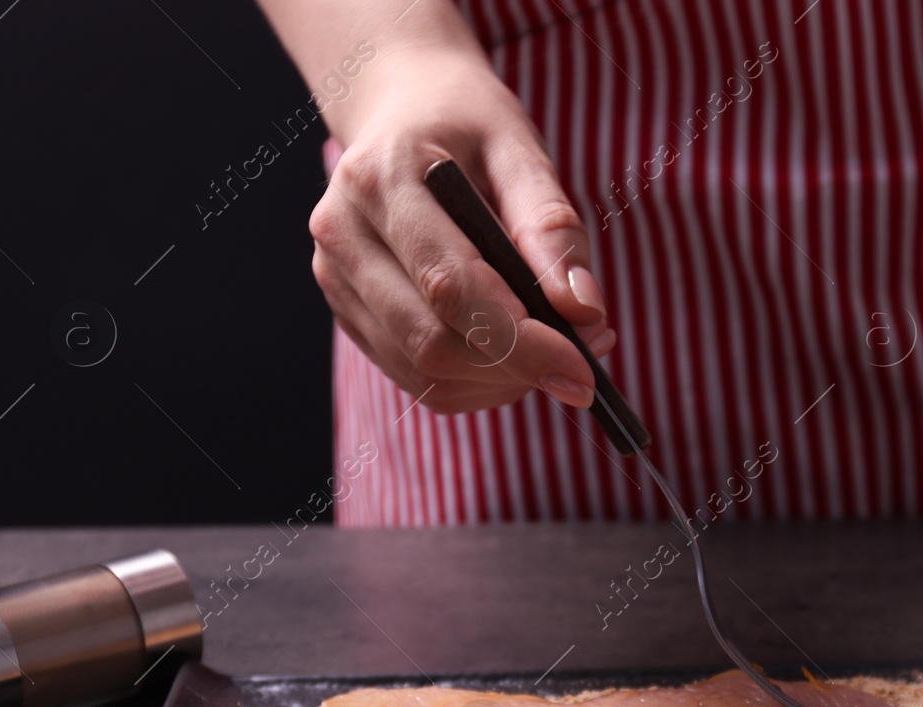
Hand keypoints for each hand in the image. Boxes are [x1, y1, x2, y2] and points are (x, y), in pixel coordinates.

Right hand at [308, 37, 614, 413]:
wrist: (399, 108)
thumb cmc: (465, 123)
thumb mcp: (518, 146)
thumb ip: (551, 225)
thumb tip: (584, 310)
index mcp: (381, 180)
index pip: (451, 286)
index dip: (522, 342)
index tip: (583, 371)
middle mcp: (343, 234)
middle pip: (434, 343)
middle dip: (520, 366)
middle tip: (587, 356)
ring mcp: (335, 278)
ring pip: (426, 372)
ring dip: (502, 381)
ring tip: (555, 348)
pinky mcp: (346, 310)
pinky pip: (417, 376)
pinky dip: (477, 381)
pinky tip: (513, 353)